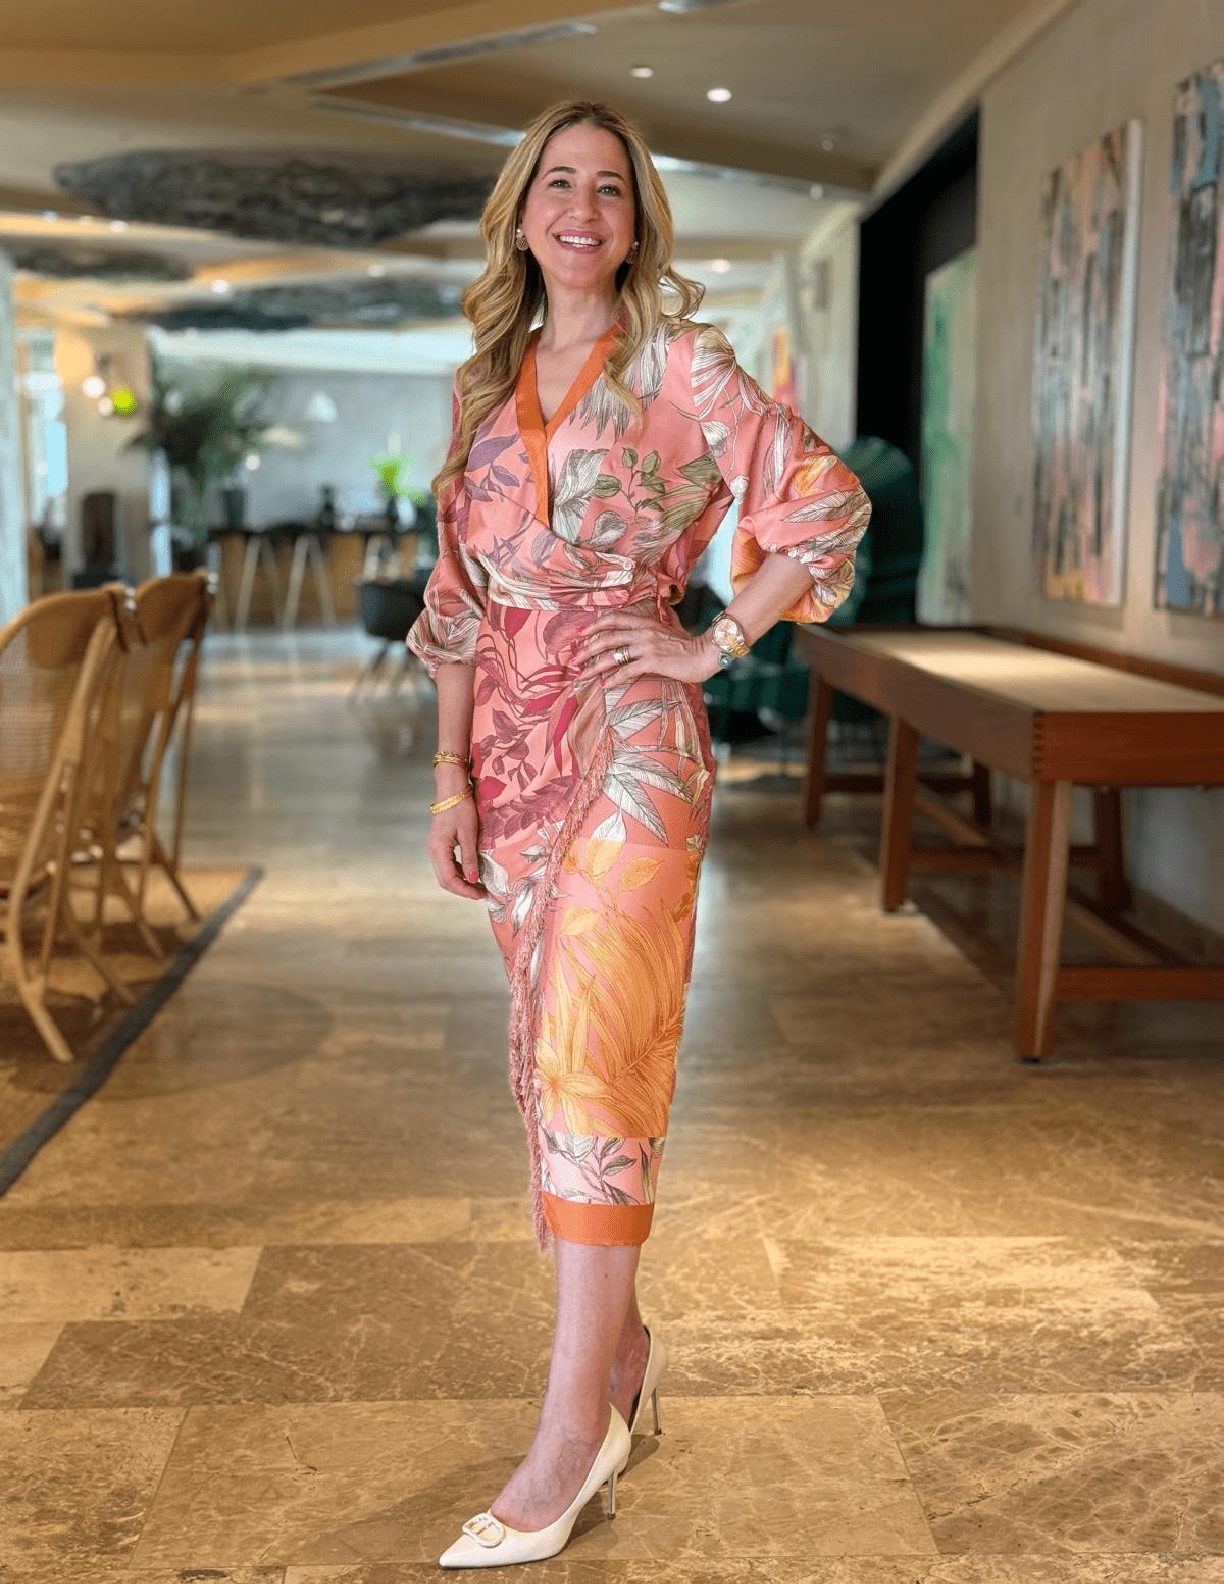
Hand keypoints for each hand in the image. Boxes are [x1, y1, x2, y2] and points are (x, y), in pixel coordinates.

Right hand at [427, 782, 484, 899]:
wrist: (452, 790)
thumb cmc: (461, 808)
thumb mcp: (469, 833)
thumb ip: (470, 858)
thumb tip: (473, 880)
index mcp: (438, 849)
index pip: (449, 879)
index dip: (465, 890)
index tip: (481, 895)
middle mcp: (433, 851)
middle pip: (445, 880)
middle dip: (463, 889)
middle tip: (481, 894)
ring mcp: (434, 848)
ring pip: (444, 874)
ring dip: (460, 882)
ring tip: (478, 886)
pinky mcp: (439, 844)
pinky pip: (446, 864)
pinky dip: (457, 872)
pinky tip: (470, 873)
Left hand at [581, 610, 719, 686]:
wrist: (707, 652)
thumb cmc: (688, 646)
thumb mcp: (666, 632)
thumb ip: (651, 632)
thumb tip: (640, 636)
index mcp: (645, 623)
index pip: (614, 619)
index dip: (595, 626)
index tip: (581, 635)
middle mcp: (643, 632)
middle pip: (607, 637)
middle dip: (587, 648)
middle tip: (574, 659)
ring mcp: (647, 646)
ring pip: (613, 654)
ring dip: (594, 665)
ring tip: (582, 675)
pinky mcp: (654, 662)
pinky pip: (628, 670)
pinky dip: (614, 678)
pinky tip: (604, 686)